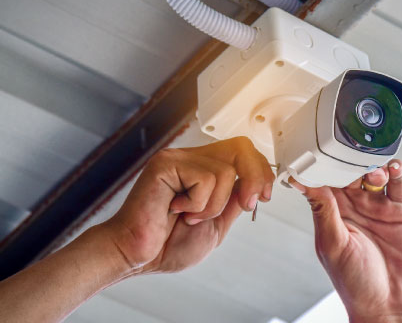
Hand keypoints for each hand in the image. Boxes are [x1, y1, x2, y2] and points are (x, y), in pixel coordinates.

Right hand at [99, 137, 273, 273]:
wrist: (137, 255)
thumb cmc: (167, 244)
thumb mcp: (216, 224)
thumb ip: (233, 202)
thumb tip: (254, 185)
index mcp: (203, 170)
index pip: (242, 152)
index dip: (261, 171)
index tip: (263, 196)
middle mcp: (191, 159)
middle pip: (240, 147)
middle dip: (254, 177)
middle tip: (246, 204)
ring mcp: (178, 159)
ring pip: (225, 171)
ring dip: (213, 206)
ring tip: (190, 216)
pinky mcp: (166, 164)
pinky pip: (205, 179)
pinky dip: (197, 204)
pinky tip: (176, 210)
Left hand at [289, 160, 401, 322]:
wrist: (388, 304)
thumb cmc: (354, 282)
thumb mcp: (333, 244)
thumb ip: (323, 211)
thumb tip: (302, 183)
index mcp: (331, 214)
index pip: (324, 181)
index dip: (322, 165)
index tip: (319, 149)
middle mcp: (353, 208)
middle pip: (349, 172)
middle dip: (350, 161)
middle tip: (351, 155)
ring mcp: (376, 208)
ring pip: (373, 175)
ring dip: (372, 167)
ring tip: (374, 174)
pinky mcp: (398, 212)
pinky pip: (397, 185)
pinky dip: (396, 172)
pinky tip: (394, 167)